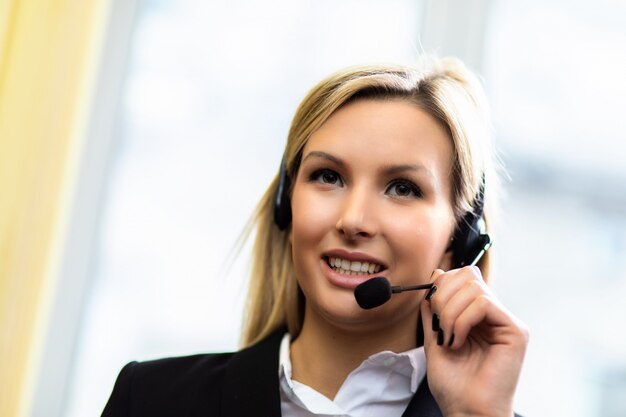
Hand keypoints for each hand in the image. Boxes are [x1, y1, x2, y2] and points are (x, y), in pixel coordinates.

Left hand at [420, 267, 528, 416]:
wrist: (466, 411)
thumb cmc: (453, 384)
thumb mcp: (434, 337)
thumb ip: (434, 308)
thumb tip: (435, 274)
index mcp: (477, 315)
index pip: (463, 276)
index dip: (442, 284)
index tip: (430, 308)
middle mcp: (495, 315)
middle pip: (468, 274)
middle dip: (443, 295)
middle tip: (439, 326)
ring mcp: (506, 322)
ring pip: (474, 287)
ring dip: (450, 312)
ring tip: (448, 338)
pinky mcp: (516, 331)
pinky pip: (483, 303)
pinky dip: (462, 320)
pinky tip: (458, 341)